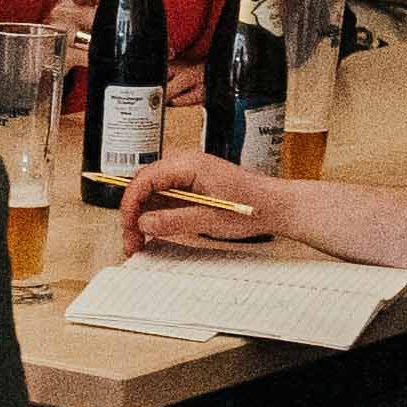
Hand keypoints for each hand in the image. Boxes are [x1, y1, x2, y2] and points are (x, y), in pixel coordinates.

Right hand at [117, 146, 294, 252]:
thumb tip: (144, 224)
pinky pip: (164, 198)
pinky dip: (155, 215)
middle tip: (132, 240)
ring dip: (142, 217)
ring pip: (151, 193)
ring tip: (139, 241)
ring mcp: (187, 175)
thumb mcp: (212, 219)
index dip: (130, 204)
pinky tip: (154, 233)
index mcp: (189, 165)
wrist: (277, 206)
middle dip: (132, 214)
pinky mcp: (191, 187)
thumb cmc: (253, 207)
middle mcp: (184, 165)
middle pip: (143, 186)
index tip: (128, 227)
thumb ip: (175, 220)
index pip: (144, 179)